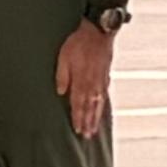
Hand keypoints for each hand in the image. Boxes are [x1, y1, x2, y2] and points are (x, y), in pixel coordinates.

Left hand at [55, 20, 115, 139]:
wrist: (99, 31)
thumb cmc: (79, 43)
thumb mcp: (63, 57)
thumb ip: (62, 76)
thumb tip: (60, 92)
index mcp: (82, 80)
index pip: (78, 104)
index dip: (77, 117)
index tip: (77, 129)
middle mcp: (93, 84)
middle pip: (90, 107)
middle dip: (88, 122)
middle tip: (87, 136)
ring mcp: (101, 80)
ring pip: (98, 103)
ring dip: (96, 117)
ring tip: (94, 128)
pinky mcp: (106, 75)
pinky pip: (104, 94)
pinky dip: (102, 105)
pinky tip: (101, 109)